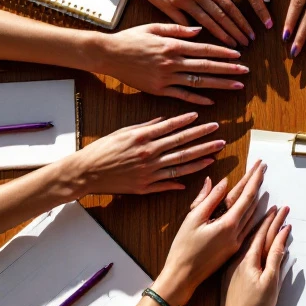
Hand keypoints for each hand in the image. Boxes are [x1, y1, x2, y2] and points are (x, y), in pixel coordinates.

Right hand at [71, 113, 224, 193]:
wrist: (86, 173)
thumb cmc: (102, 150)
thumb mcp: (122, 131)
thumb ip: (145, 126)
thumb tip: (164, 120)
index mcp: (142, 137)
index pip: (172, 127)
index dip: (189, 123)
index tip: (203, 119)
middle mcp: (148, 153)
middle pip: (182, 144)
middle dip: (203, 138)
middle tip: (219, 134)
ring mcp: (148, 171)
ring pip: (181, 164)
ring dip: (201, 158)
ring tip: (216, 153)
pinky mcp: (145, 186)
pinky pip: (169, 182)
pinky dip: (184, 179)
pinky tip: (199, 173)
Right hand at [97, 23, 247, 104]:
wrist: (108, 54)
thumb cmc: (131, 38)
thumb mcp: (154, 27)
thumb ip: (178, 30)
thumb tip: (200, 30)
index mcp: (173, 45)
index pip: (205, 49)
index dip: (224, 53)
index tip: (239, 56)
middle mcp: (172, 61)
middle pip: (206, 66)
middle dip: (228, 69)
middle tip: (246, 72)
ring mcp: (165, 77)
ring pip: (198, 82)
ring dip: (219, 84)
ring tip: (236, 86)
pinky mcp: (158, 90)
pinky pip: (181, 96)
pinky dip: (197, 99)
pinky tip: (211, 101)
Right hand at [119, 0, 253, 46]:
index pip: (228, 4)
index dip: (241, 19)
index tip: (249, 30)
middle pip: (221, 15)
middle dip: (236, 31)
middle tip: (247, 43)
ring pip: (206, 22)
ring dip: (221, 35)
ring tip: (232, 46)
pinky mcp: (166, 6)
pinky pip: (182, 23)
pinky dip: (193, 32)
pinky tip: (202, 42)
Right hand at [154, 161, 267, 305]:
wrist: (183, 276)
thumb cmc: (183, 247)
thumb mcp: (193, 219)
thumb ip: (208, 198)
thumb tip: (220, 181)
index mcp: (228, 224)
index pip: (246, 195)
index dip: (254, 178)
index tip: (261, 165)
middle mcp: (237, 233)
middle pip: (252, 203)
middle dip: (257, 184)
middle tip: (263, 168)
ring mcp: (237, 242)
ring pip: (252, 215)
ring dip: (257, 197)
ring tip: (261, 182)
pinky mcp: (233, 249)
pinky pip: (248, 226)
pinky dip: (252, 213)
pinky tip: (254, 208)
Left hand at [218, 205, 290, 305]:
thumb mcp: (270, 282)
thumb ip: (275, 258)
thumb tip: (281, 238)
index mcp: (249, 259)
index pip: (264, 233)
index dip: (274, 220)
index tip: (282, 208)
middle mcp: (240, 259)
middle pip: (256, 234)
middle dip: (268, 220)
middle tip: (278, 208)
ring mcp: (235, 266)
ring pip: (249, 241)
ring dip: (259, 228)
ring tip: (267, 216)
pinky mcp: (233, 274)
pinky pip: (244, 250)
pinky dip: (252, 241)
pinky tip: (254, 239)